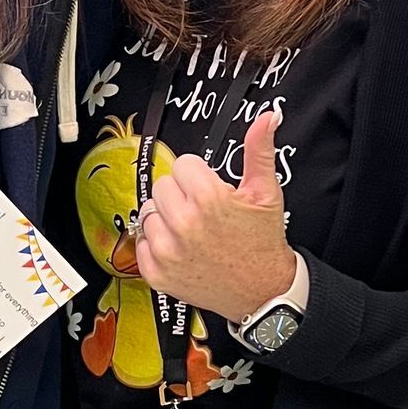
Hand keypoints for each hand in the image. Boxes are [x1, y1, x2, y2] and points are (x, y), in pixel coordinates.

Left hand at [136, 111, 295, 322]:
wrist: (262, 291)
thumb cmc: (262, 242)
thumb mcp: (265, 192)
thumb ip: (259, 151)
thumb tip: (266, 117)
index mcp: (208, 198)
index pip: (182, 164)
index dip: (198, 176)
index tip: (210, 191)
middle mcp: (184, 223)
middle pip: (162, 185)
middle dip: (181, 195)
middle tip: (203, 213)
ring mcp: (167, 251)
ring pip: (149, 212)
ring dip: (166, 219)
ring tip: (192, 231)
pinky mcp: (157, 273)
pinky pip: (140, 242)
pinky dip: (156, 245)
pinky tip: (181, 249)